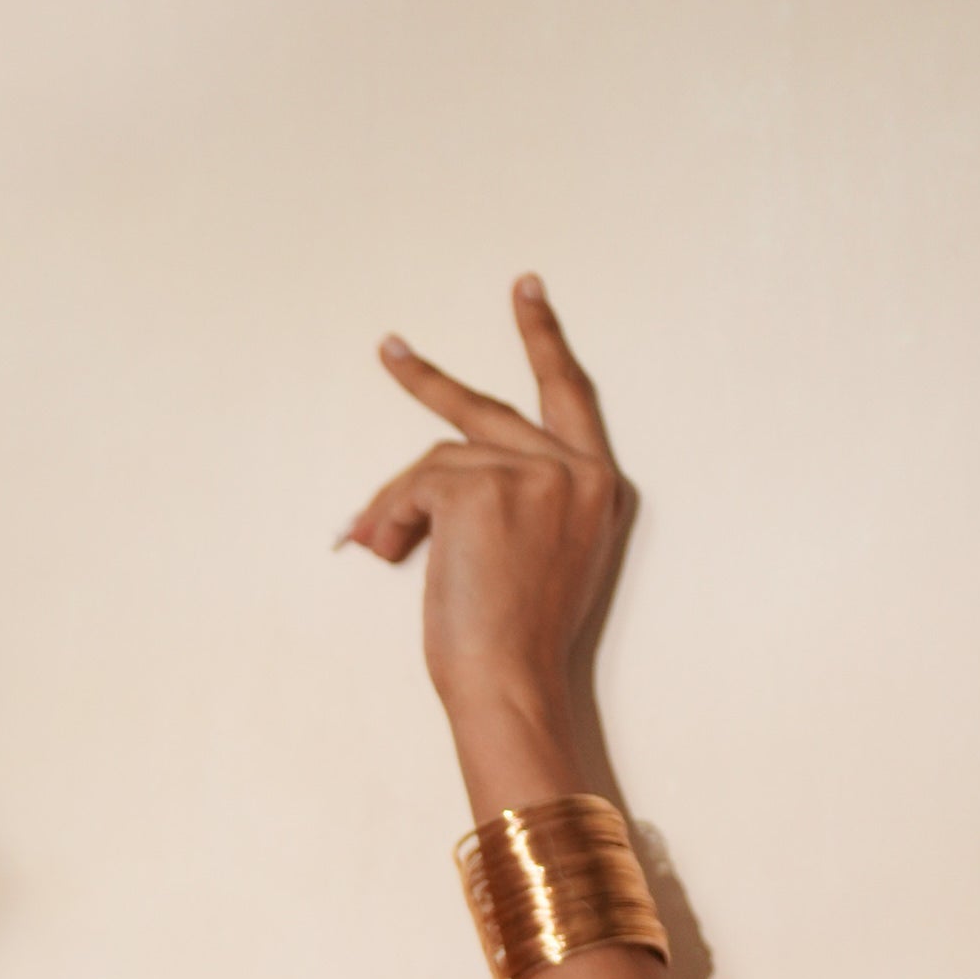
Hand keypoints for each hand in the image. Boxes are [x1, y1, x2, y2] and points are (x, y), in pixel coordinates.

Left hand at [341, 277, 626, 743]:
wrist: (509, 685)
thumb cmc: (515, 643)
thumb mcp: (535, 559)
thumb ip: (512, 502)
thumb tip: (422, 492)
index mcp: (599, 491)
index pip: (569, 398)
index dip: (544, 344)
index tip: (526, 293)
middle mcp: (577, 472)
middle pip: (491, 408)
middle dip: (429, 383)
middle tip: (389, 351)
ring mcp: (535, 475)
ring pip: (439, 460)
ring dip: (399, 506)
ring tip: (380, 547)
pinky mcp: (485, 489)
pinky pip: (416, 485)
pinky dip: (393, 520)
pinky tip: (392, 552)